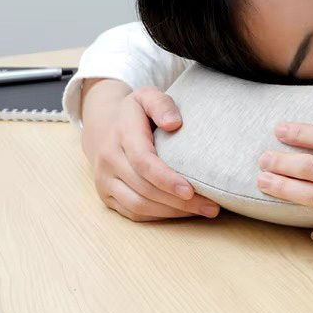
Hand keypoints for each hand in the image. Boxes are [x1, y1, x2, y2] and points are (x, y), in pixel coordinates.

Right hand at [82, 85, 220, 221]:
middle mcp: (109, 160)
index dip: (166, 179)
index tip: (191, 190)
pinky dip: (159, 216)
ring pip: (138, 206)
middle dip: (179, 201)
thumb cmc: (135, 112)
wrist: (101, 125)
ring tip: (203, 210)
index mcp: (121, 135)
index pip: (143, 162)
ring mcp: (105, 180)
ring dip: (172, 212)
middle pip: (145, 189)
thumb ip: (161, 104)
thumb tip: (174, 123)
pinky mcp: (106, 195)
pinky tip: (181, 212)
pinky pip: (132, 213)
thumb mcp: (147, 96)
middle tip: (211, 206)